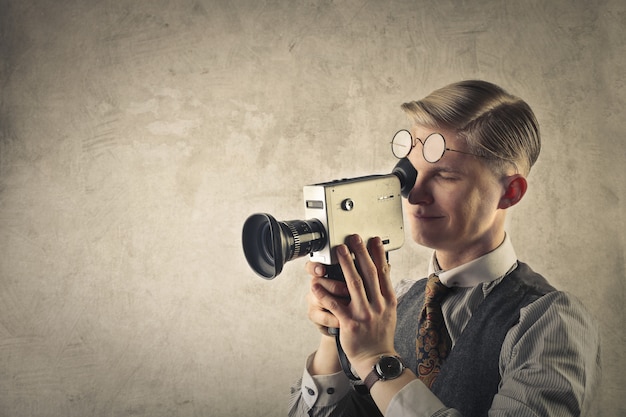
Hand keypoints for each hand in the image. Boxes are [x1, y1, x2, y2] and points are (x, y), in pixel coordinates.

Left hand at [311, 234, 397, 376]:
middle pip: (369, 273)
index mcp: (388, 300)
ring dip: (346, 265)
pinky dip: (325, 293)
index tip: (374, 239)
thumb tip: (384, 270)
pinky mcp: (350, 324)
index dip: (378, 254)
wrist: (376, 358)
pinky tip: (316, 283)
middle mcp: (378, 305)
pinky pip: (335, 305)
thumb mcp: (390, 311)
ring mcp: (364, 314)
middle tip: (353, 238)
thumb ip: (385, 291)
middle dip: (361, 253)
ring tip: (339, 251)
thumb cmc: (380, 333)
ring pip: (354, 284)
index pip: (383, 272)